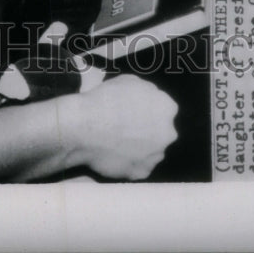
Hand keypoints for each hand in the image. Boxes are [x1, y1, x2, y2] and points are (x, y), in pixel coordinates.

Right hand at [62, 74, 178, 179]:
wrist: (86, 127)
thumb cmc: (106, 99)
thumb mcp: (130, 81)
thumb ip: (148, 91)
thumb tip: (150, 98)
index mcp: (167, 107)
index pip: (165, 108)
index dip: (150, 109)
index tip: (137, 111)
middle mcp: (168, 133)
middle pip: (162, 131)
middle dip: (150, 130)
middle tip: (128, 127)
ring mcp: (156, 156)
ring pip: (152, 151)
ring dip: (142, 147)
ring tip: (119, 142)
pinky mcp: (142, 173)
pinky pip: (139, 167)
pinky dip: (130, 162)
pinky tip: (116, 154)